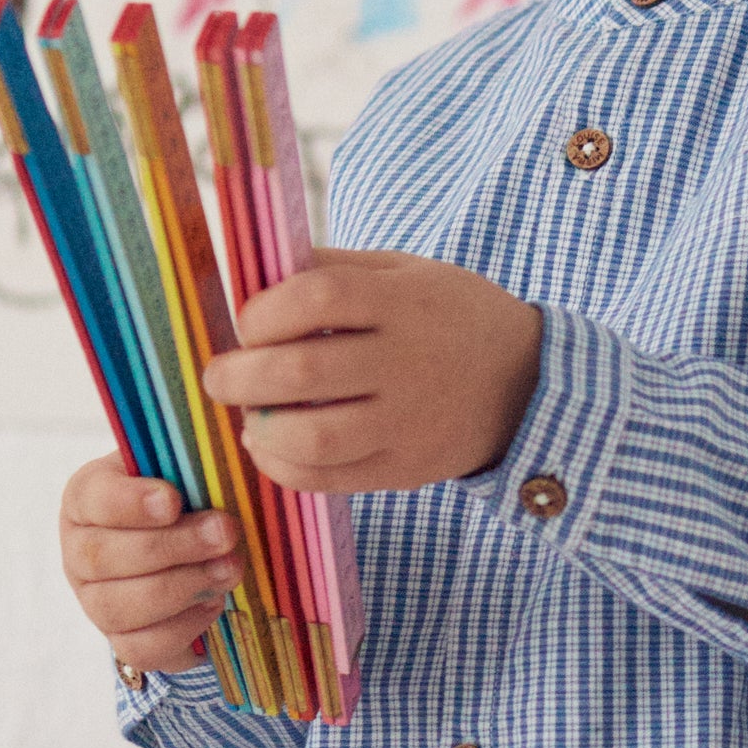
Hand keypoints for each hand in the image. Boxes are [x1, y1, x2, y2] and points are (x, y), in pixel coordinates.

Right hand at [62, 459, 238, 675]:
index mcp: (87, 498)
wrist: (194, 557)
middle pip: (104, 557)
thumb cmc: (190, 501)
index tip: (173, 499)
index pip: (91, 498)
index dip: (129, 502)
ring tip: (231, 568)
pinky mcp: (122, 640)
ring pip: (119, 605)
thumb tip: (233, 427)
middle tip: (225, 532)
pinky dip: (184, 625)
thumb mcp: (188, 468)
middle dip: (173, 546)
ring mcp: (95, 600)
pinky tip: (214, 601)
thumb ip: (196, 451)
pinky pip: (142, 646)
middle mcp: (80, 551)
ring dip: (182, 586)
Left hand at [205, 252, 544, 494]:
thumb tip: (253, 278)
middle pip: (303, 370)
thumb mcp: (406, 272)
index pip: (316, 299)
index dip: (263, 312)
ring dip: (261, 427)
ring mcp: (409, 420)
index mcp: (403, 302)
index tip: (248, 324)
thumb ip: (335, 269)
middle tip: (219, 377)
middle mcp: (407, 362)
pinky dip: (285, 467)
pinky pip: (332, 478)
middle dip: (240, 376)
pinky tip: (270, 447)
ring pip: (315, 435)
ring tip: (249, 416)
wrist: (528, 384)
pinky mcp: (407, 468)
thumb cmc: (450, 318)